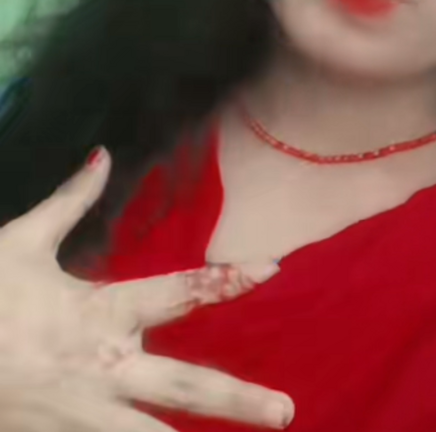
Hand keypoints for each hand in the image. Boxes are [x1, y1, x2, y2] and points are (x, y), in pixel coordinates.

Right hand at [0, 147, 294, 430]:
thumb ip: (70, 201)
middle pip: (183, 388)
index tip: (270, 269)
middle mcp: (103, 367)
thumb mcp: (22, 242)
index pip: (179, 292)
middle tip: (284, 415)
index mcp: (100, 313)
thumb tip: (102, 155)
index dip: (227, 278)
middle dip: (237, 402)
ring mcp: (82, 414)